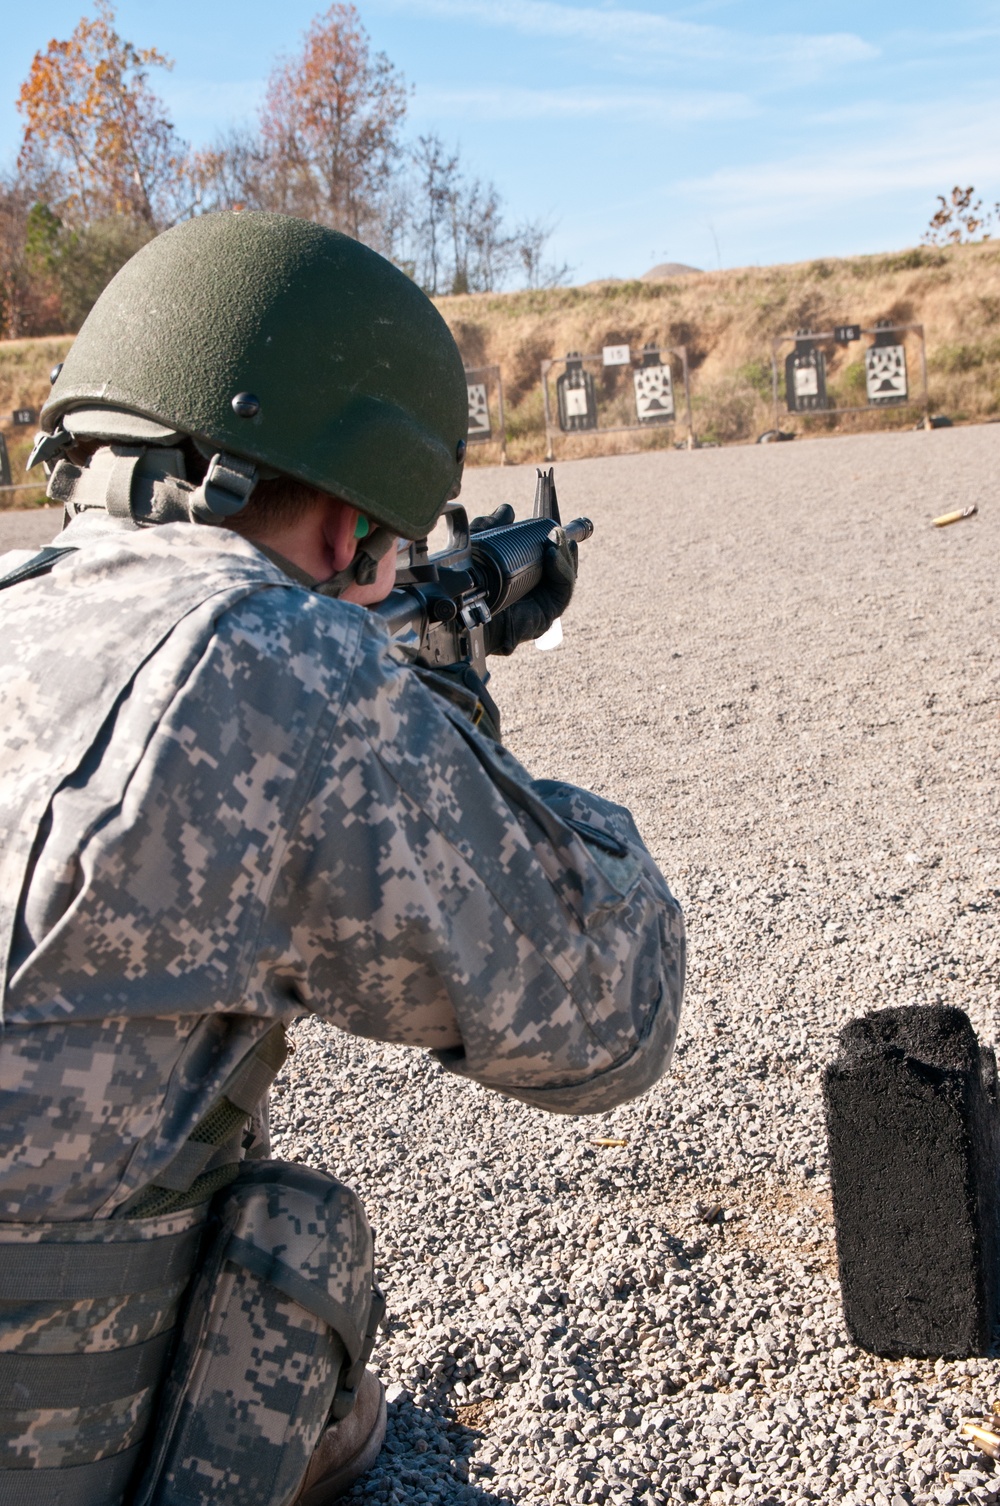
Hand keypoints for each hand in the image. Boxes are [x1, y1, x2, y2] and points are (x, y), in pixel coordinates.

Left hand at [474, 518, 576, 656]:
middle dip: (563, 547)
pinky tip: (553, 555)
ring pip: (564, 579)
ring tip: (557, 538)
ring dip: (565, 556)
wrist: (459, 614)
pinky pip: (562, 593)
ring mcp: (540, 608)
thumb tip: (508, 510)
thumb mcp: (478, 548)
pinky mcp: (546, 617)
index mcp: (518, 581)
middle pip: (559, 570)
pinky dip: (563, 572)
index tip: (555, 528)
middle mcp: (532, 595)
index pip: (545, 562)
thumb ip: (491, 528)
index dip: (555, 545)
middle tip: (556, 529)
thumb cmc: (464, 587)